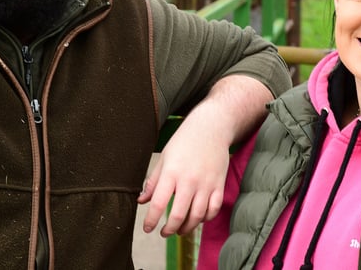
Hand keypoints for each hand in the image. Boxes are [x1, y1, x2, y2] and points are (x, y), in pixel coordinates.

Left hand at [138, 105, 229, 236]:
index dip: (151, 220)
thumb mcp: (164, 158)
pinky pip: (213, 210)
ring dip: (186, 228)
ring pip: (196, 217)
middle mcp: (189, 180)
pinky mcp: (219, 185)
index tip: (147, 228)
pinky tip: (197, 219)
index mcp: (171, 173)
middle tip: (163, 233)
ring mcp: (206, 184)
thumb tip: (142, 201)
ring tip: (179, 230)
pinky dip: (204, 219)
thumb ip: (153, 182)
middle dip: (169, 230)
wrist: (211, 127)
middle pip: (178, 215)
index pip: (158, 204)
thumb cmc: (184, 141)